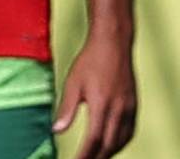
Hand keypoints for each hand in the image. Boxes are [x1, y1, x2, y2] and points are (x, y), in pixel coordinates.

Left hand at [53, 33, 136, 158]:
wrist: (112, 44)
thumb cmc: (90, 61)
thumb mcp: (72, 83)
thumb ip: (66, 108)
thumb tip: (56, 130)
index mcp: (101, 105)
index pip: (94, 140)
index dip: (85, 155)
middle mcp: (118, 110)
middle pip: (109, 145)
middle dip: (96, 157)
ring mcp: (129, 108)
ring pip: (121, 140)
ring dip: (108, 152)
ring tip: (95, 157)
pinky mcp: (134, 105)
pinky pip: (129, 131)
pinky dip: (120, 142)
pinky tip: (111, 144)